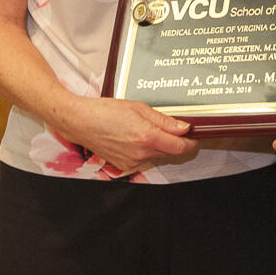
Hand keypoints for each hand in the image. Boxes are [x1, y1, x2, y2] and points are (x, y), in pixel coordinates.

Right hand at [58, 97, 197, 176]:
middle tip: (175, 130)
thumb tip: (183, 128)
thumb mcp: (139, 108)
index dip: (191, 143)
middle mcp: (141, 153)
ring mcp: (132, 162)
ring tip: (147, 130)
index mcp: (147, 137)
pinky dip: (145, 151)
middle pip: (170, 153)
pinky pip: (143, 160)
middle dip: (175, 143)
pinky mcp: (124, 166)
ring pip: (156, 156)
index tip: (194, 137)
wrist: (81, 122)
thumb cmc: (106, 111)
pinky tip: (135, 138)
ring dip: (159, 146)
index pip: (179, 147)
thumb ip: (164, 120)